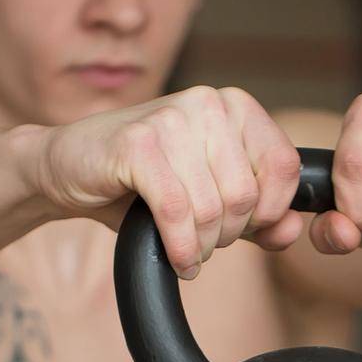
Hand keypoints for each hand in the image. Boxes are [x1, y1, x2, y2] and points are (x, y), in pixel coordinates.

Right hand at [36, 86, 305, 279]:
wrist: (68, 169)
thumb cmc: (141, 184)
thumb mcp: (209, 199)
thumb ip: (258, 217)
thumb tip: (293, 230)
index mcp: (234, 106)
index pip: (284, 166)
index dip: (270, 212)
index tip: (244, 230)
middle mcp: (207, 103)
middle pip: (246, 195)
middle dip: (227, 235)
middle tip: (203, 243)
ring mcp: (171, 119)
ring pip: (212, 208)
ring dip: (201, 247)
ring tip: (186, 250)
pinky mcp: (137, 144)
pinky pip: (176, 212)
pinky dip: (180, 247)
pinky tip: (176, 258)